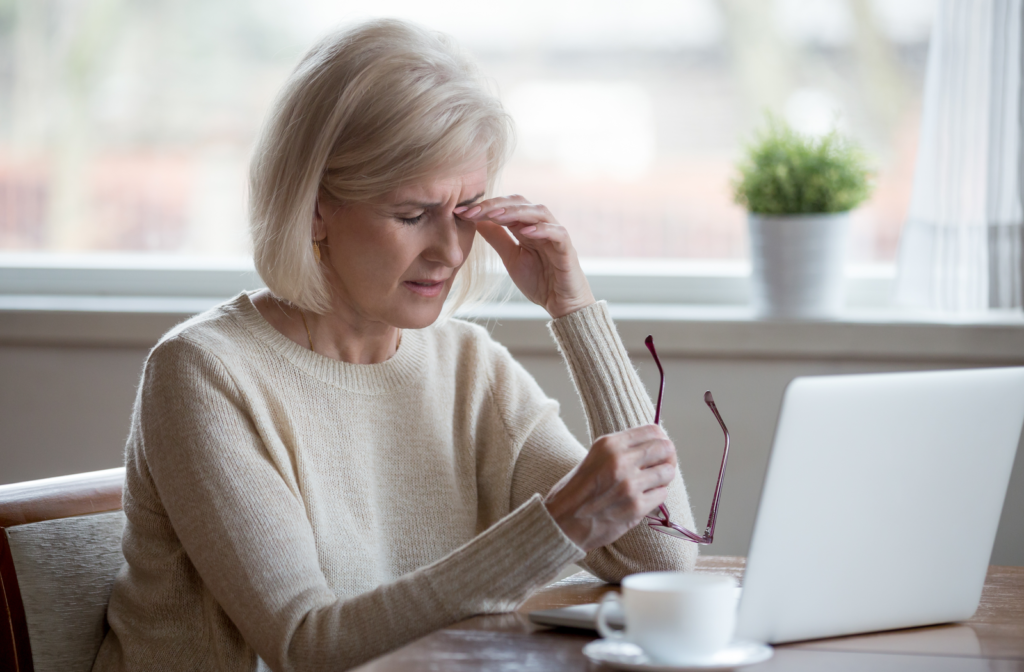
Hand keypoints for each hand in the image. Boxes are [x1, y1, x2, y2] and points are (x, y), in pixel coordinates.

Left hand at [455, 195, 595, 318]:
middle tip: (472, 211)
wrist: (561, 305)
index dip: (484, 206)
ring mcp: (556, 236)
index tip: (460, 212)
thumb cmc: (540, 281)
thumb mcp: (511, 258)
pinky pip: (558, 233)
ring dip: (516, 212)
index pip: (506, 207)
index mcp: (527, 227)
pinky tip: (525, 231)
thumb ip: (498, 239)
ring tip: (495, 215)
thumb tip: (477, 221)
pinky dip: (543, 229)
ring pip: (538, 212)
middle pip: (520, 203)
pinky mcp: (568, 250)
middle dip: (495, 205)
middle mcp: (541, 226)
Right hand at [543, 425, 677, 551]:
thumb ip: (623, 449)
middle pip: (665, 449)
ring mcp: (629, 485)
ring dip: (663, 478)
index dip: (661, 439)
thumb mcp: (595, 457)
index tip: (660, 448)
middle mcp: (620, 461)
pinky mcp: (636, 507)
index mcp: (609, 444)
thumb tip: (655, 445)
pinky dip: (656, 496)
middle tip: (661, 465)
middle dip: (668, 457)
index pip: (653, 430)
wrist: (562, 522)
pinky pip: (662, 495)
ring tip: (651, 483)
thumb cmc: (578, 490)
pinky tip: (642, 498)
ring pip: (667, 472)